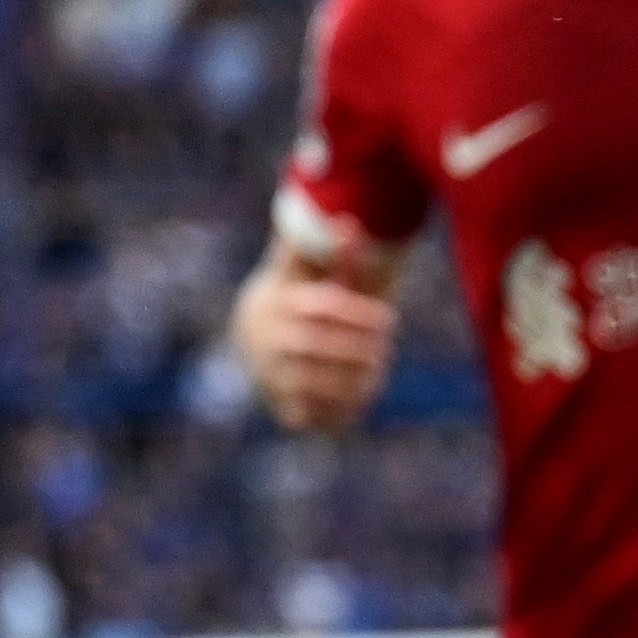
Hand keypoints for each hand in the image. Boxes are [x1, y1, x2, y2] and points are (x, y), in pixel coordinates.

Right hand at [230, 258, 390, 432]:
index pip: (321, 307)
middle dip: (356, 348)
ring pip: (310, 381)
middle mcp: (266, 339)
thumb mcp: (304, 271)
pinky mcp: (280, 404)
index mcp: (277, 302)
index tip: (390, 319)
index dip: (359, 314)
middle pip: (314, 345)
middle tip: (386, 349)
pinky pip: (309, 412)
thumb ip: (329, 251)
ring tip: (377, 371)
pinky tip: (361, 395)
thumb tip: (349, 224)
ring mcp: (270, 374)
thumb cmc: (292, 298)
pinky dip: (337, 408)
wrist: (248, 339)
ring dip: (350, 378)